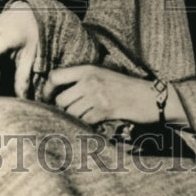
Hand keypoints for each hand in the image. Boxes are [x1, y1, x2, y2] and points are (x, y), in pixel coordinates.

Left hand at [43, 65, 159, 125]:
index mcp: (87, 69)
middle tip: (66, 114)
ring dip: (72, 119)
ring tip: (81, 119)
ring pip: (70, 113)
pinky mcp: (104, 111)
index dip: (46, 89)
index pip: (55, 76)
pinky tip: (90, 124)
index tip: (46, 99)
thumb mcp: (103, 74)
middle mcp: (89, 81)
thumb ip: (82, 80)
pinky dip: (84, 125)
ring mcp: (96, 96)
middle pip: (60, 100)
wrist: (150, 96)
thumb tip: (58, 93)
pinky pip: (84, 122)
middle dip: (61, 110)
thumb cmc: (125, 86)